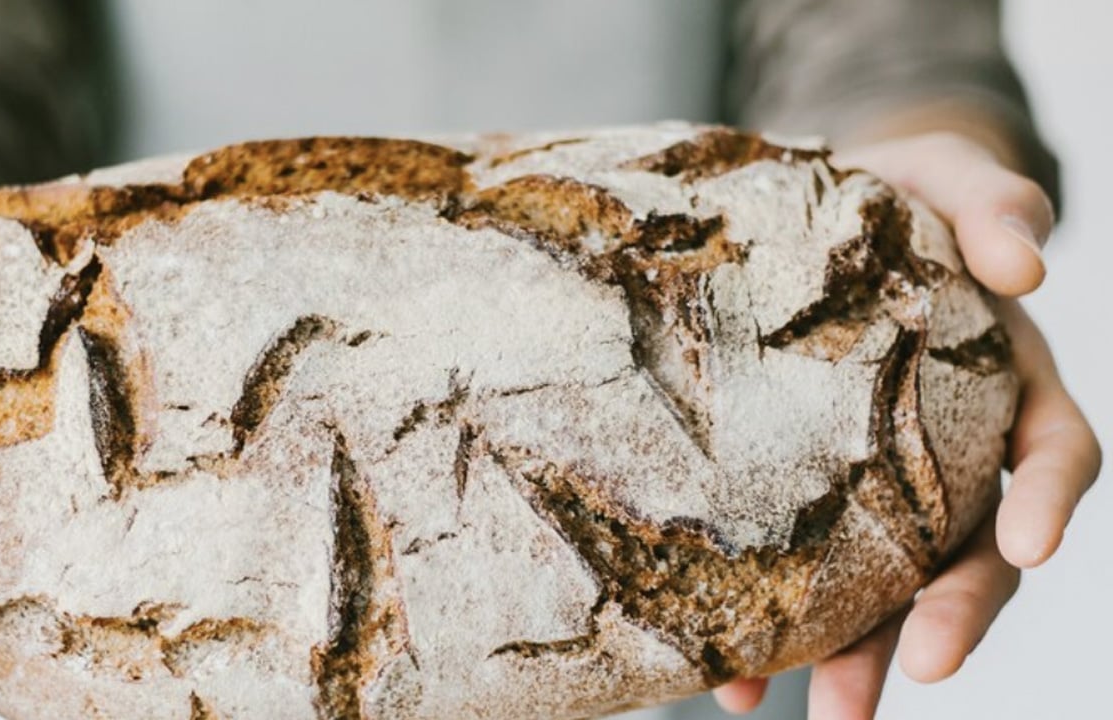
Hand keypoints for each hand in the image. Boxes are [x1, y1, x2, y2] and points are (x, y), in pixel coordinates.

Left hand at [712, 133, 1101, 717]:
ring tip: (831, 712)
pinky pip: (799, 573)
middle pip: (973, 550)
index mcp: (1005, 385)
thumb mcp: (944, 174)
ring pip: (888, 585)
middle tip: (920, 669)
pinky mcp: (806, 499)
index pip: (1053, 453)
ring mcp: (880, 485)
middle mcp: (953, 452)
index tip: (1028, 548)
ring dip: (865, 654)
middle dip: (955, 614)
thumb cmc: (892, 193)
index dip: (1050, 503)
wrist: (802, 213)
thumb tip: (1029, 265)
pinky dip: (774, 627)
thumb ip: (995, 198)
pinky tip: (731, 674)